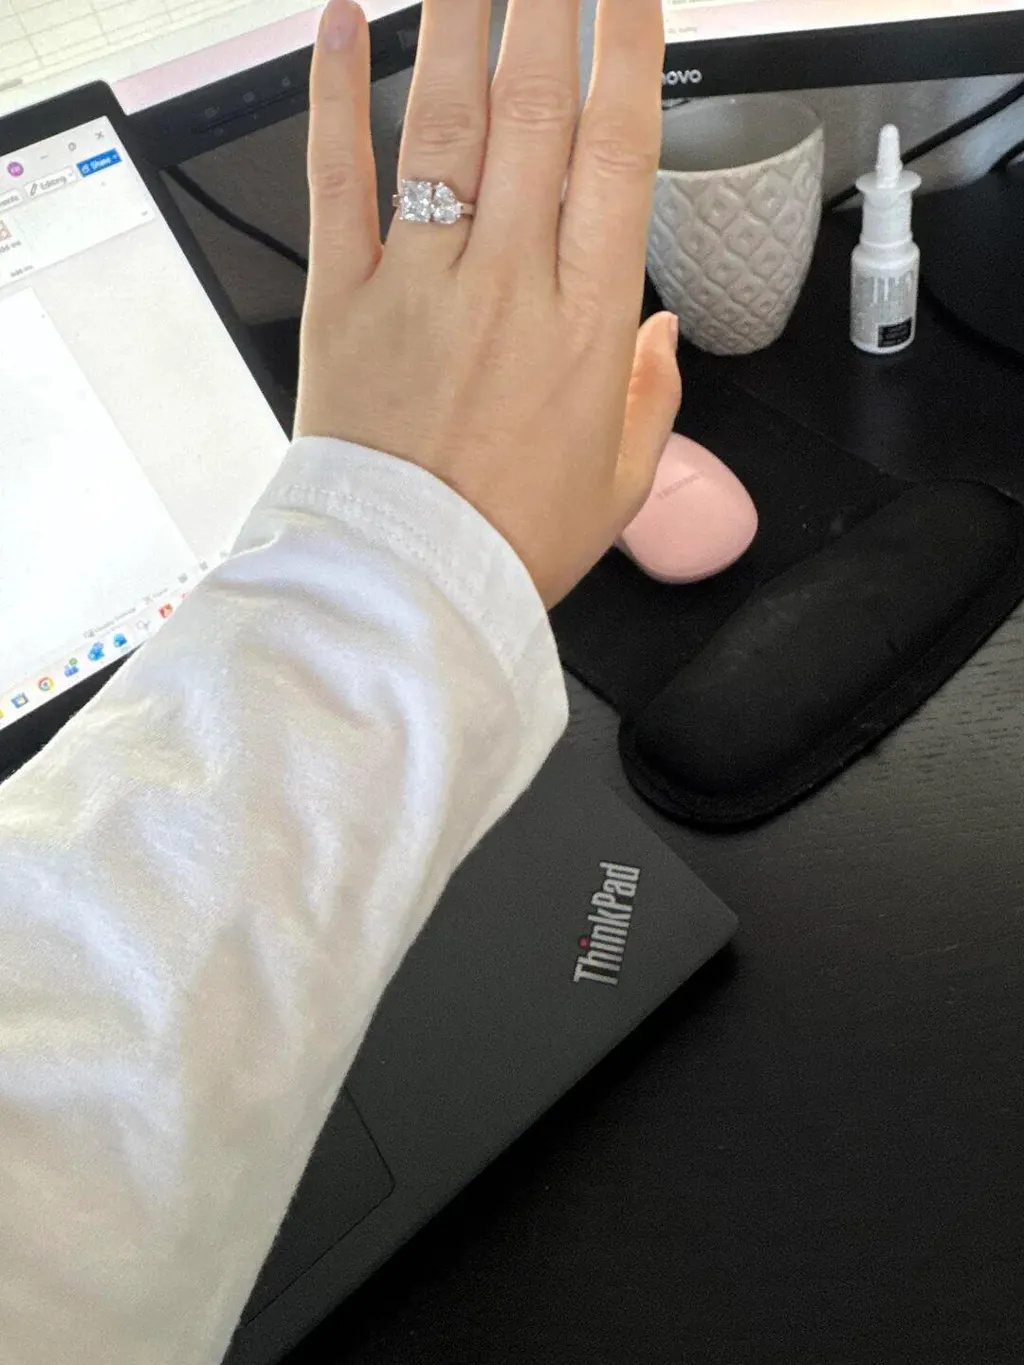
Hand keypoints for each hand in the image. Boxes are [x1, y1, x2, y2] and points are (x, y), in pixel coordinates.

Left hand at [296, 0, 680, 607]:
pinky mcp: (343, 300)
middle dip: (549, 4)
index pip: (618, 152)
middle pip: (536, 110)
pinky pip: (338, 179)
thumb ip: (649, 396)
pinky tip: (345, 23)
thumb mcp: (618, 482)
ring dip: (461, 19)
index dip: (628, 53)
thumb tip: (661, 333)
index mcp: (588, 323)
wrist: (411, 586)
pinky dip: (336, 96)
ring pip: (446, 123)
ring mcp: (421, 284)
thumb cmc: (510, 538)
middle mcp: (508, 283)